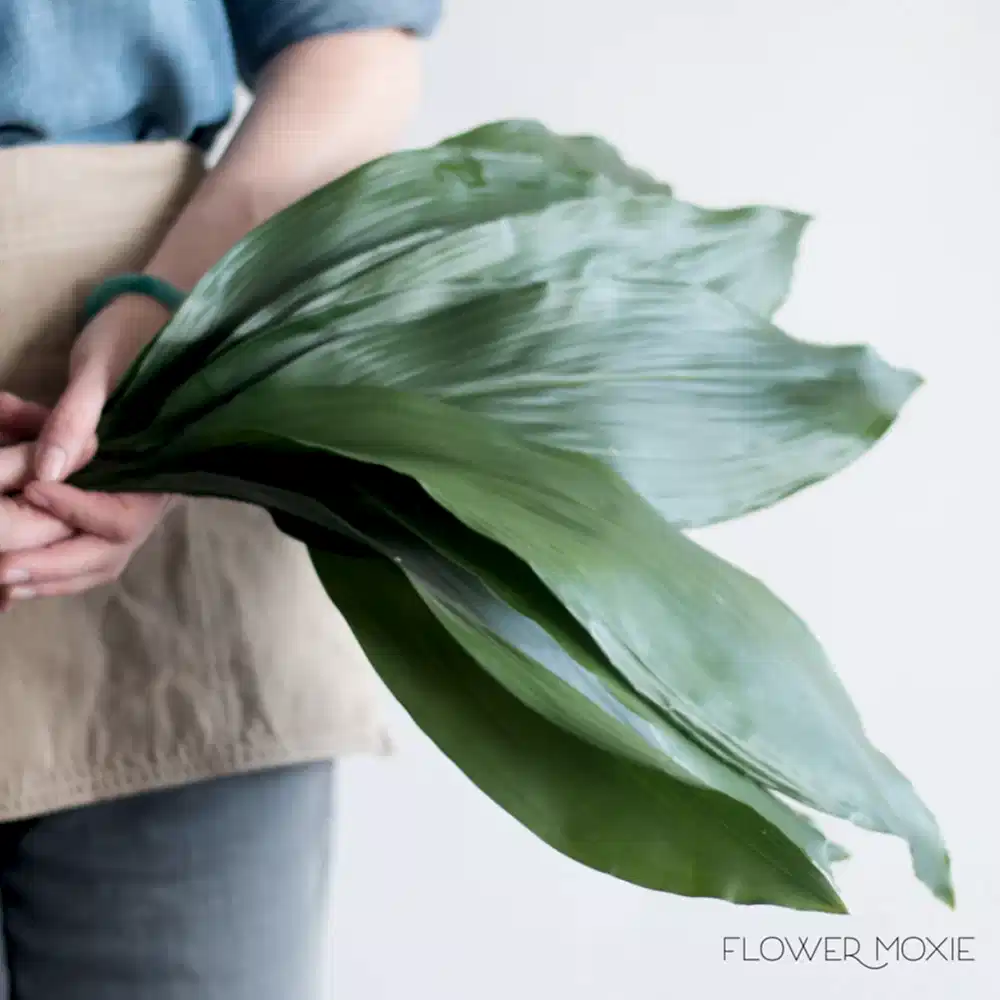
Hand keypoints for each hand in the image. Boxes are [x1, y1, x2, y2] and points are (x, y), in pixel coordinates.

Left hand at [0, 295, 172, 604]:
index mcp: (159, 466)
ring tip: (4, 582)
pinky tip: (14, 578)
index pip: (121, 514)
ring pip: (96, 560)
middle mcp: (148, 494)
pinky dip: (52, 568)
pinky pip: (85, 549)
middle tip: (3, 570)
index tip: (33, 492)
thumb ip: (75, 419)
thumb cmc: (131, 342)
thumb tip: (47, 470)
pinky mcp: (106, 501)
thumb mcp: (101, 370)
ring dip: (49, 575)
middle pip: (108, 552)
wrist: (149, 326)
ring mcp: (128, 502)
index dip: (77, 510)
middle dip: (53, 565)